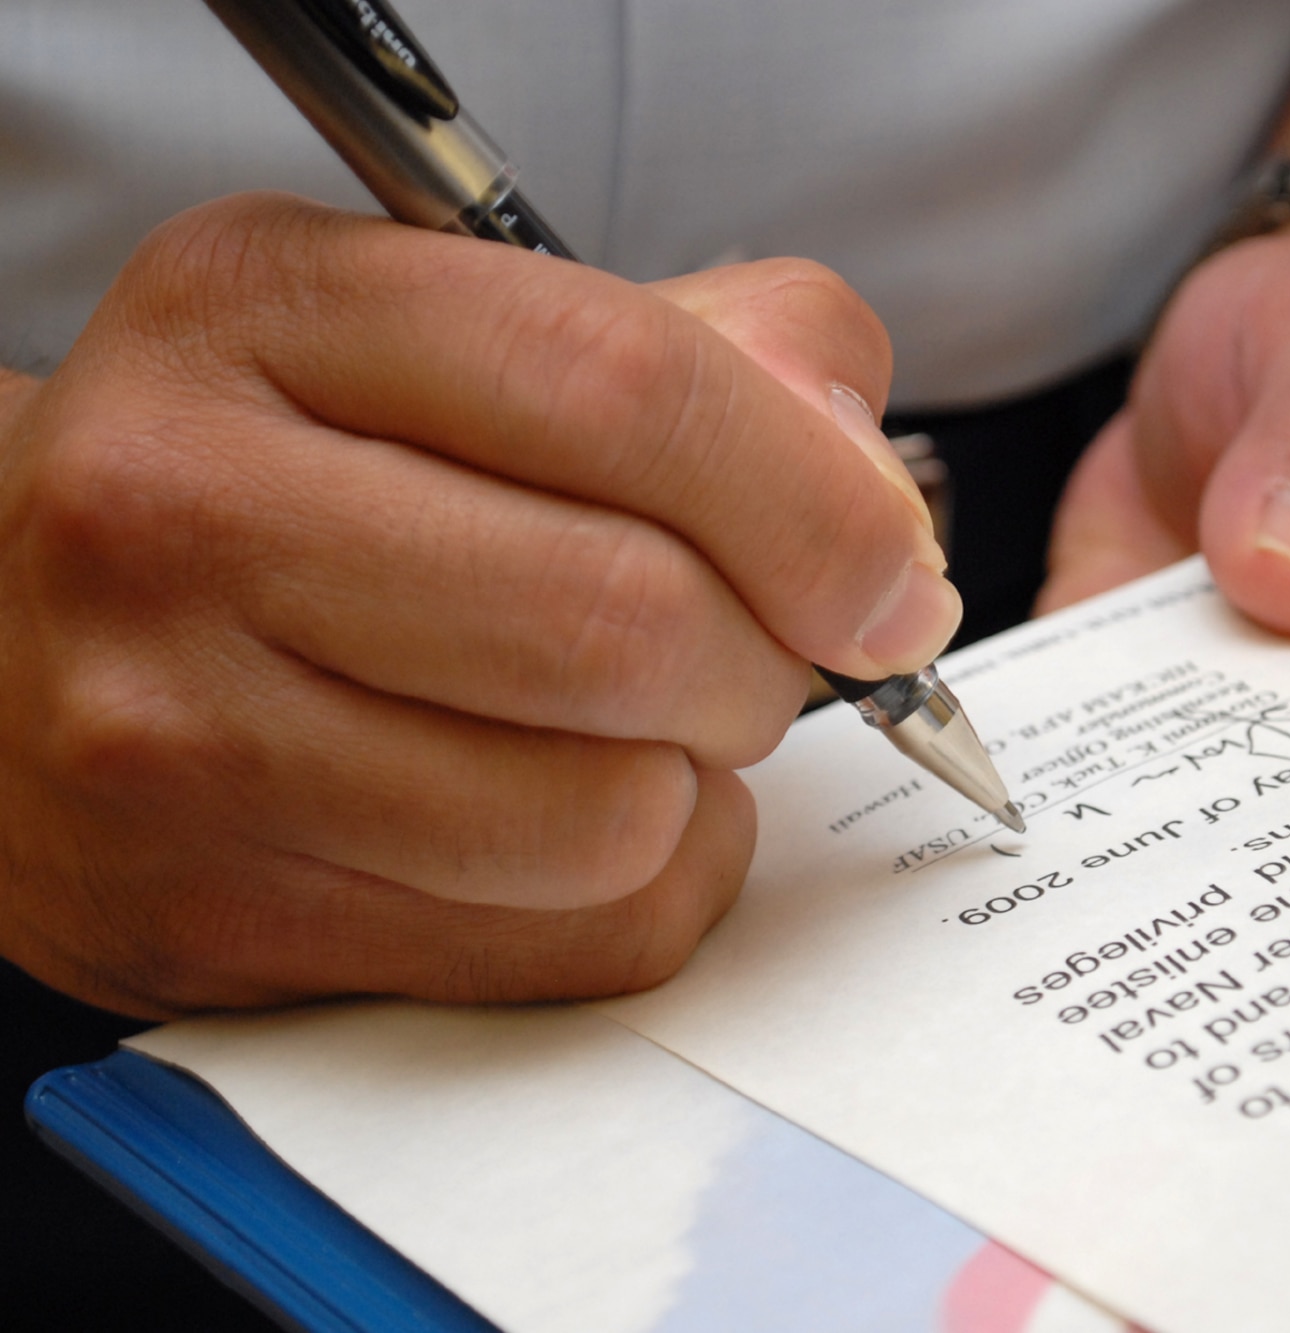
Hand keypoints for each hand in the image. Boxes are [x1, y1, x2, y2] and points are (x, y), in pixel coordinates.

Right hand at [0, 193, 954, 1016]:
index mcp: (269, 311)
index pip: (621, 387)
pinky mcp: (221, 913)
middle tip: (768, 650)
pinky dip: (644, 887)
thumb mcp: (448, 333)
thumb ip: (702, 352)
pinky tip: (579, 820)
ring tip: (642, 728)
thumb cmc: (285, 476)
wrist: (17, 647)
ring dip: (698, 782)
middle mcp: (189, 510)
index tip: (891, 575)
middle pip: (627, 620)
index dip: (816, 499)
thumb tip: (871, 496)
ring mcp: (182, 734)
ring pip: (607, 815)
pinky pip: (569, 945)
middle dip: (770, 658)